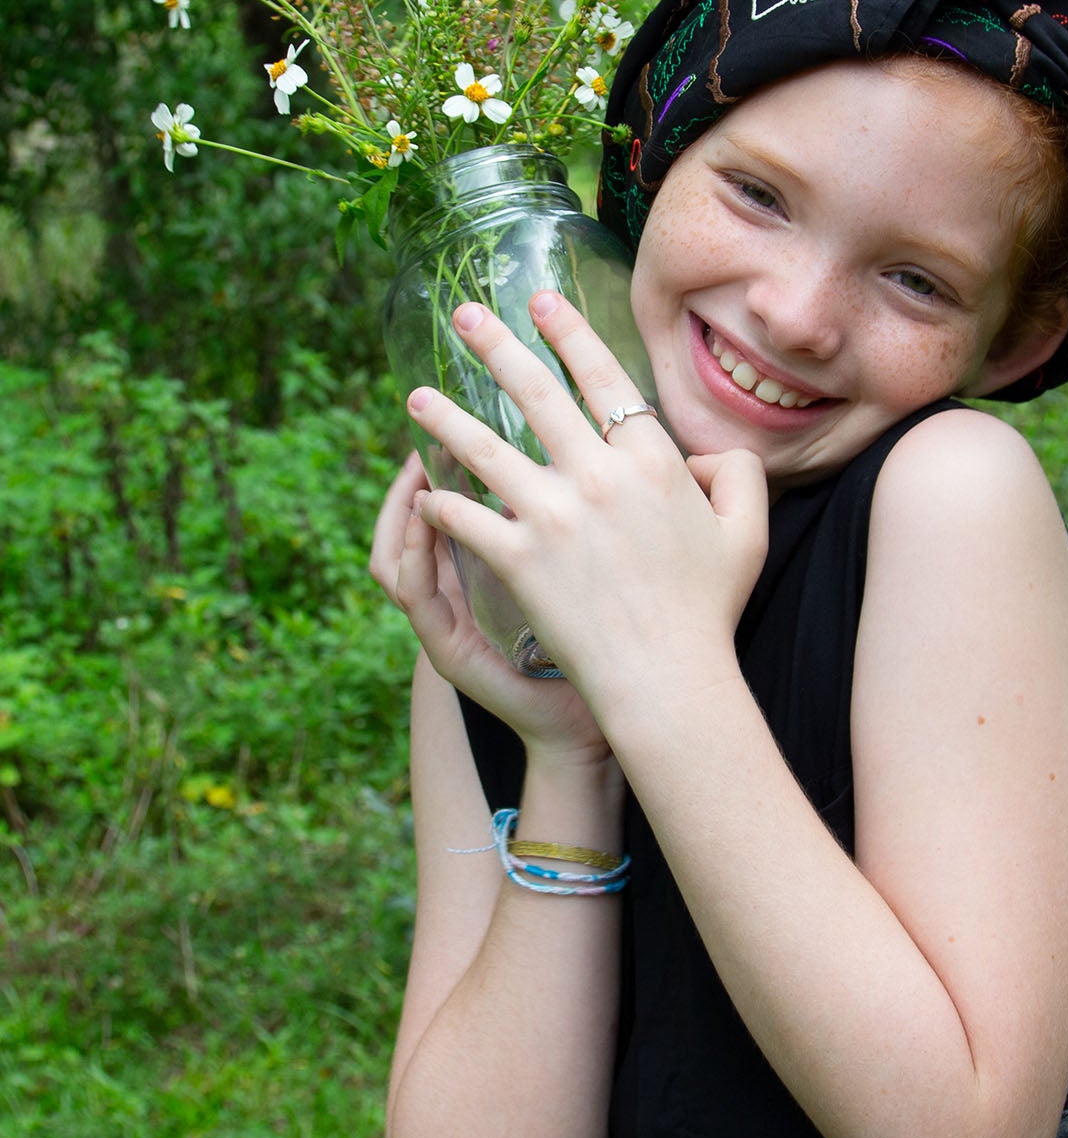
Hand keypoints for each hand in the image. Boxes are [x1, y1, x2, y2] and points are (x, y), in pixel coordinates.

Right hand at [369, 448, 609, 763]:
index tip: (474, 411)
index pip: (455, 500)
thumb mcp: (586, 570)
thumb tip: (595, 450)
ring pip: (396, 549)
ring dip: (403, 500)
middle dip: (423, 465)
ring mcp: (447, 620)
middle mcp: (458, 593)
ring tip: (420, 460)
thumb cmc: (601, 643)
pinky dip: (412, 548)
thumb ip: (582, 518)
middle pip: (415, 514)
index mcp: (490, 568)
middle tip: (436, 419)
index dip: (455, 455)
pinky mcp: (446, 647)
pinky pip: (410, 590)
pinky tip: (429, 511)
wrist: (591, 727)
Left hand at [406, 293, 768, 720]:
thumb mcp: (749, 530)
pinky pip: (467, 518)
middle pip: (534, 392)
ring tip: (416, 398)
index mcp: (651, 459)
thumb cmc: (711, 608)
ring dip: (445, 418)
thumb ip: (739, 473)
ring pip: (484, 448)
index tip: (540, 301)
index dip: (568, 331)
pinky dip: (441, 503)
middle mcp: (597, 473)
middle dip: (493, 345)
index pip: (602, 376)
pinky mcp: (519, 558)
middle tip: (463, 315)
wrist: (669, 678)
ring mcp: (553, 514)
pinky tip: (424, 492)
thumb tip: (706, 455)